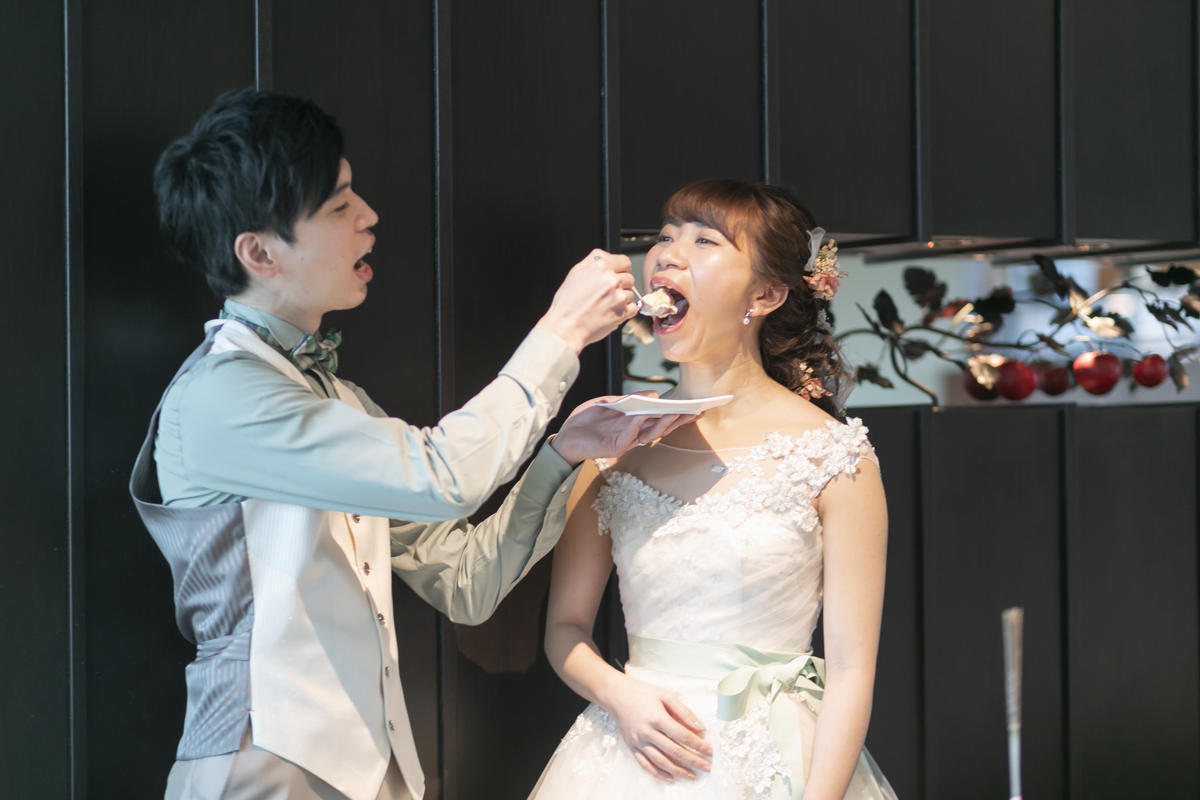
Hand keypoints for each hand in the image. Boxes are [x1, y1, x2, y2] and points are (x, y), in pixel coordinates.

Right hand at [536, 249, 637, 352]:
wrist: (566, 327)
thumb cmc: (567, 303)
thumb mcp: (576, 273)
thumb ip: (594, 262)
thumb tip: (608, 259)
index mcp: (600, 265)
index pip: (625, 261)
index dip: (621, 269)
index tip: (617, 275)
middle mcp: (611, 279)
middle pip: (629, 277)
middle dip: (621, 285)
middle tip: (606, 293)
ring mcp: (619, 296)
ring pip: (631, 293)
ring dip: (622, 299)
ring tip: (605, 304)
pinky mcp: (623, 312)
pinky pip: (633, 308)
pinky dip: (625, 311)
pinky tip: (611, 312)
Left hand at [550, 394, 696, 465]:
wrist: (565, 437)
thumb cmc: (587, 420)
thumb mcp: (610, 403)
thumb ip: (630, 400)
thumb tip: (653, 395)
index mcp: (635, 423)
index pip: (661, 419)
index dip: (679, 414)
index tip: (696, 407)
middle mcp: (634, 434)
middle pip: (662, 428)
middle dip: (678, 419)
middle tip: (694, 410)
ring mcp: (626, 442)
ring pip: (650, 434)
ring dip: (663, 423)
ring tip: (675, 411)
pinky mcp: (615, 447)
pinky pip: (630, 435)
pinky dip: (637, 424)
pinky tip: (644, 414)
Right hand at [604, 674, 711, 781]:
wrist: (617, 696)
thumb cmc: (642, 693)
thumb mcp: (665, 695)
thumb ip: (683, 711)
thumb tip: (699, 727)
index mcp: (657, 717)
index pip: (682, 735)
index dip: (698, 745)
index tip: (709, 751)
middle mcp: (647, 732)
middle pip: (674, 751)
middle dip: (693, 761)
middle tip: (707, 767)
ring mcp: (639, 741)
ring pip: (661, 761)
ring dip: (678, 771)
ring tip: (692, 775)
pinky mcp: (632, 747)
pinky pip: (646, 764)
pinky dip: (658, 774)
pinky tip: (670, 778)